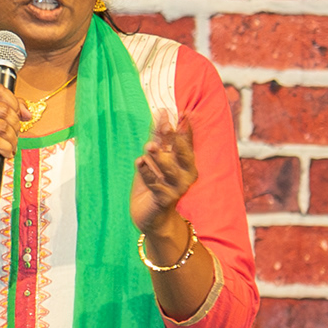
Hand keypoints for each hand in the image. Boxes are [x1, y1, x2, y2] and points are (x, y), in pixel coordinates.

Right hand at [0, 81, 20, 228]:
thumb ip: (7, 108)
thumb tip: (26, 112)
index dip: (14, 103)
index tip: (19, 115)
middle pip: (4, 110)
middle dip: (15, 125)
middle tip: (13, 136)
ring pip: (3, 126)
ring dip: (12, 140)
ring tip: (9, 146)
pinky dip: (6, 149)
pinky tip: (5, 152)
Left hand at [131, 106, 198, 234]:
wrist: (151, 216)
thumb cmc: (155, 183)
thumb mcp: (156, 157)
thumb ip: (160, 137)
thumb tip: (162, 112)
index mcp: (187, 163)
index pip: (188, 142)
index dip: (186, 128)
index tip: (184, 113)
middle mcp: (186, 175)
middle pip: (184, 156)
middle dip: (176, 141)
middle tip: (167, 126)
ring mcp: (176, 188)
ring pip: (170, 170)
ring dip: (159, 158)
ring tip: (149, 146)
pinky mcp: (164, 199)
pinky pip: (154, 184)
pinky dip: (146, 172)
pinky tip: (139, 161)